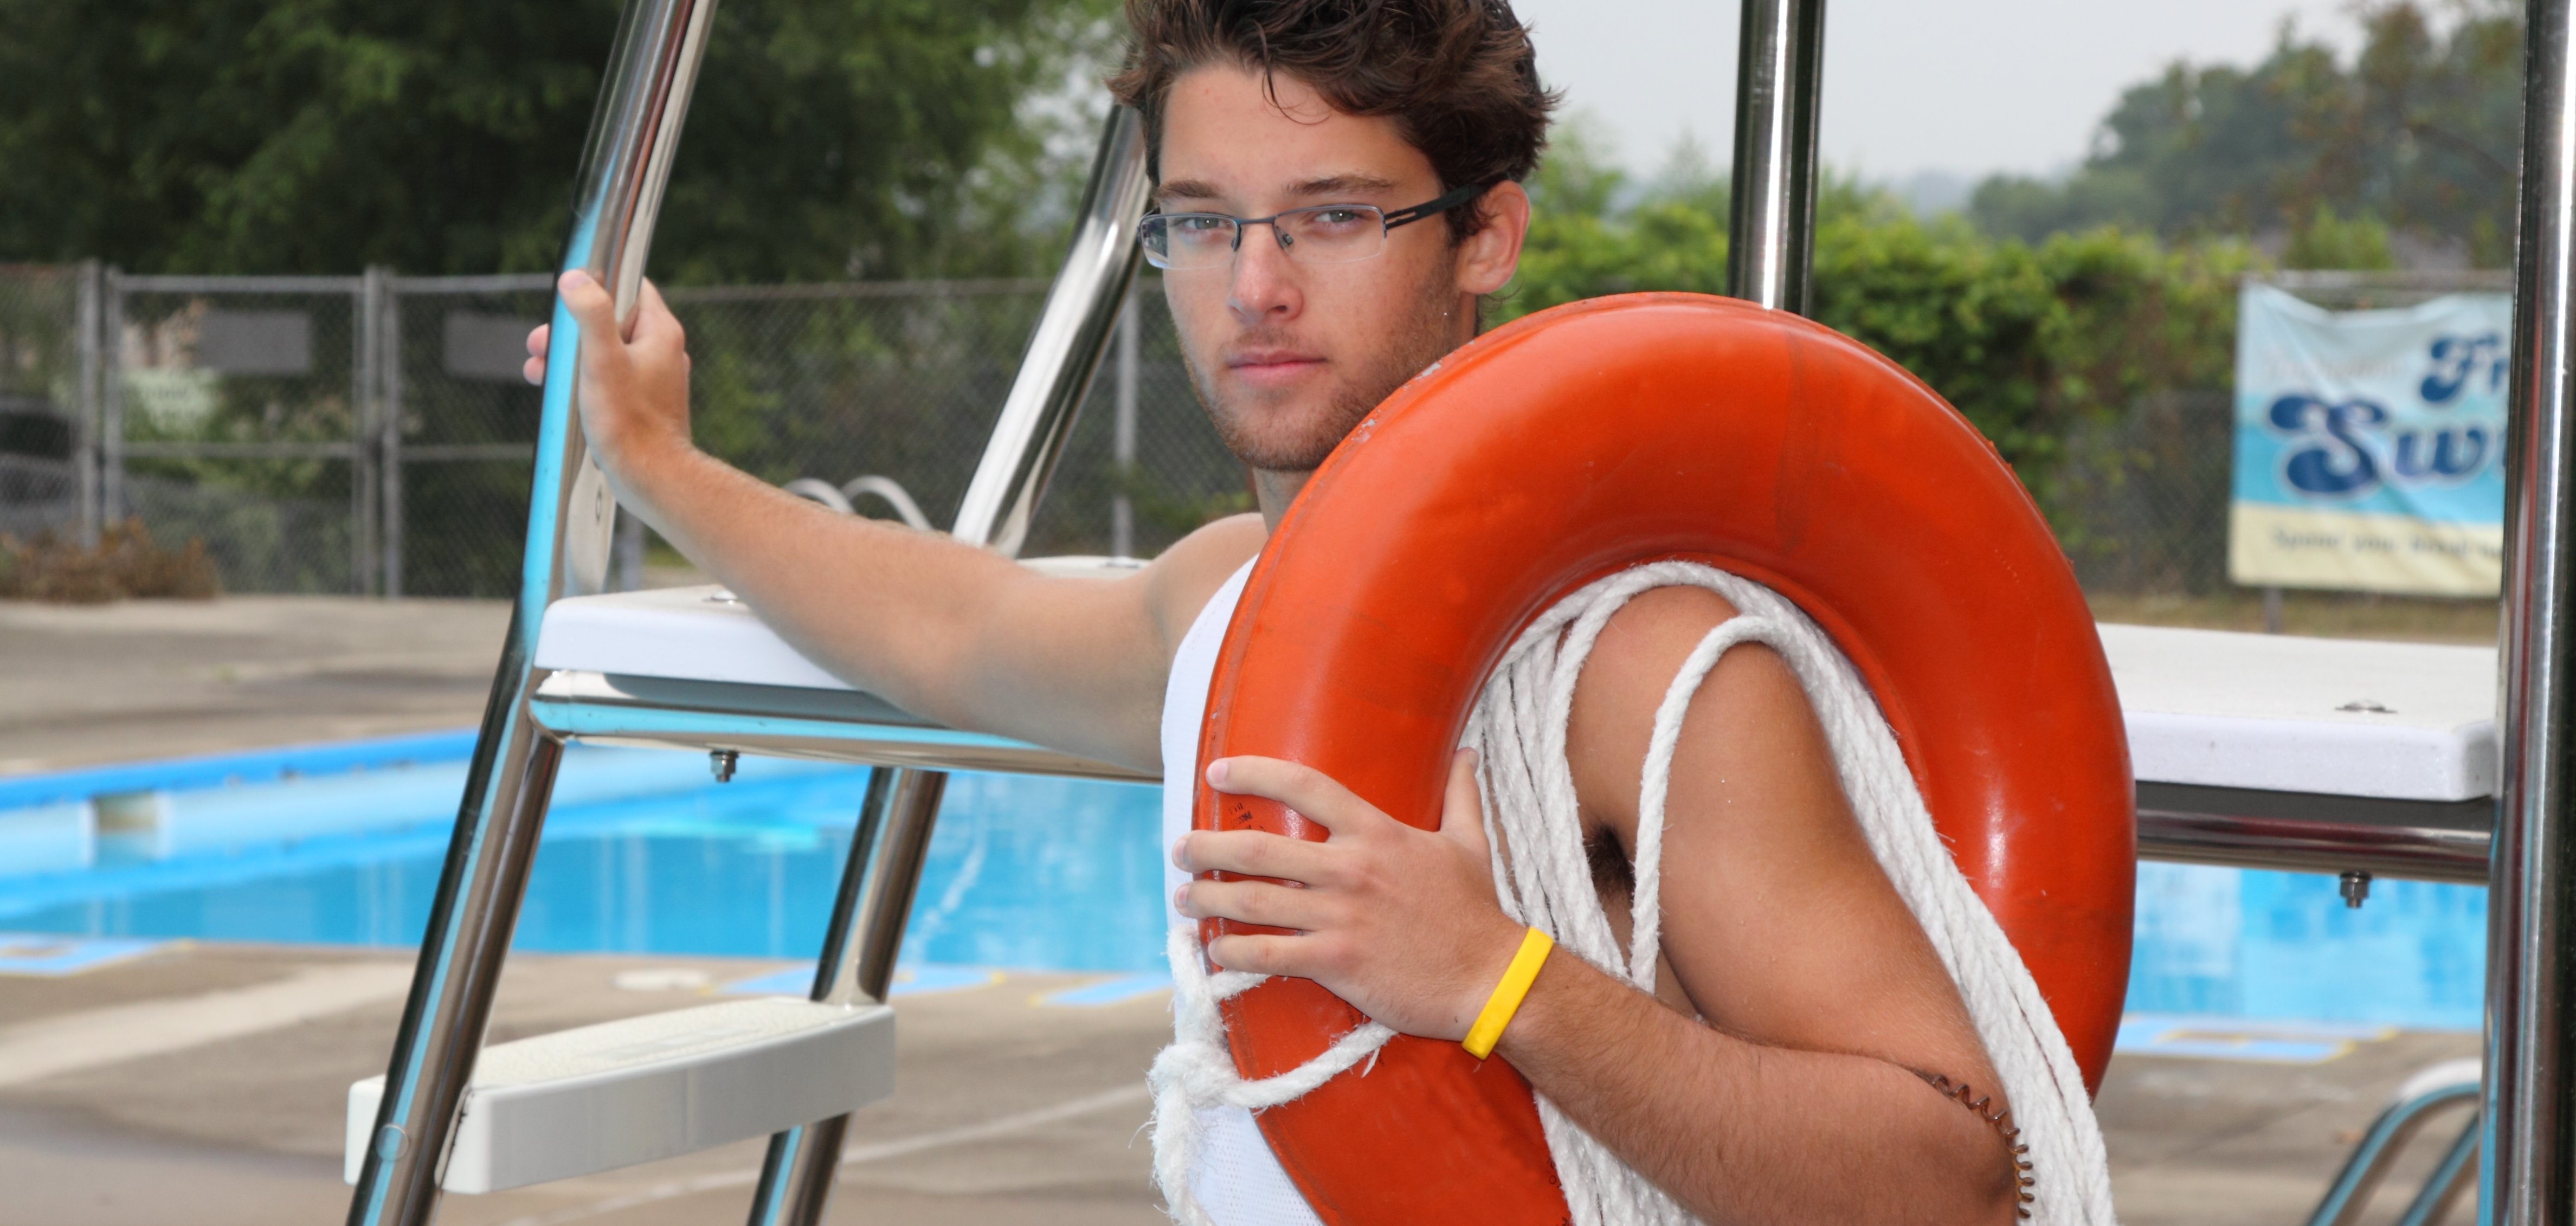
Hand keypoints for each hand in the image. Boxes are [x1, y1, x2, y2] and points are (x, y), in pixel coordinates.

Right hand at [521, 271, 693, 493]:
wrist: (651, 477)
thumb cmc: (629, 423)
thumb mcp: (602, 361)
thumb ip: (590, 316)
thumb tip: (576, 278)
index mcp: (660, 332)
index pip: (631, 287)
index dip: (598, 287)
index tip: (569, 299)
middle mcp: (662, 351)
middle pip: (611, 322)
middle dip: (571, 331)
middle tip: (541, 344)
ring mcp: (653, 378)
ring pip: (606, 353)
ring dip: (570, 359)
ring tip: (539, 371)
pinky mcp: (642, 403)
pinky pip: (609, 379)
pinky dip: (583, 382)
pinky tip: (560, 395)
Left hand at [1172, 750, 1525, 1040]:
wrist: (1491, 979)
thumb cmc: (1476, 912)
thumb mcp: (1471, 843)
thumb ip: (1462, 795)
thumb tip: (1469, 752)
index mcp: (1376, 832)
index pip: (1304, 786)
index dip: (1255, 773)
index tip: (1217, 771)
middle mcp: (1350, 868)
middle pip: (1259, 848)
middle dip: (1207, 848)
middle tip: (1180, 849)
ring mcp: (1341, 915)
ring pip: (1254, 901)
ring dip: (1208, 900)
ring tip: (1183, 899)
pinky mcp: (1337, 961)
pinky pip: (1269, 954)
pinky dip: (1234, 952)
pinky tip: (1215, 950)